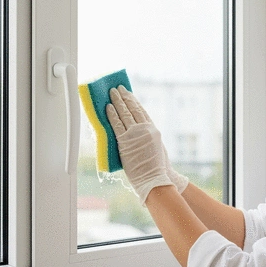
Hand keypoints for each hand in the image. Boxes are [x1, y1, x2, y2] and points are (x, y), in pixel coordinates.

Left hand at [106, 85, 187, 202]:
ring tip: (112, 92)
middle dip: (125, 97)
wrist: (155, 178)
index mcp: (153, 130)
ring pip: (124, 114)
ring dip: (117, 101)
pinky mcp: (125, 142)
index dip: (134, 102)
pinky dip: (112, 115)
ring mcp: (135, 135)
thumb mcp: (158, 148)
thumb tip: (141, 133)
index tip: (129, 94)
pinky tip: (108, 107)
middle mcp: (145, 129)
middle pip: (133, 109)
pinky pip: (116, 125)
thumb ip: (149, 138)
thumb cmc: (158, 168)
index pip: (142, 112)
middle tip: (119, 88)